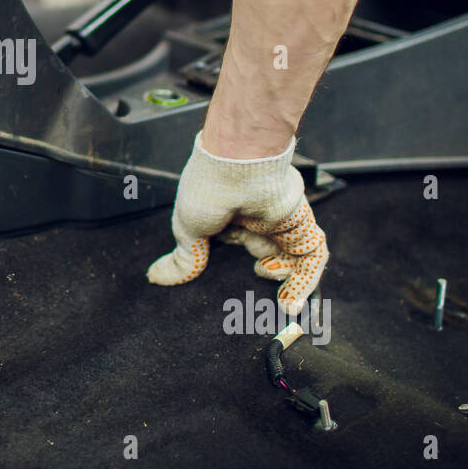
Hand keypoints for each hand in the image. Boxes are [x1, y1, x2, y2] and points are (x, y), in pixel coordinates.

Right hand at [147, 132, 327, 315]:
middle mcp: (257, 218)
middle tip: (259, 283)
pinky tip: (292, 302)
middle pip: (267, 251)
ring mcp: (281, 221)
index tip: (226, 285)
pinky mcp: (301, 225)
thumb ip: (184, 258)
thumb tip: (156, 276)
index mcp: (230, 216)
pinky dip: (305, 282)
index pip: (237, 243)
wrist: (236, 166)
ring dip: (287, 281)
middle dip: (265, 270)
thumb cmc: (208, 188)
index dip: (233, 263)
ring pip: (292, 258)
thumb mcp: (187, 230)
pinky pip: (311, 257)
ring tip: (280, 299)